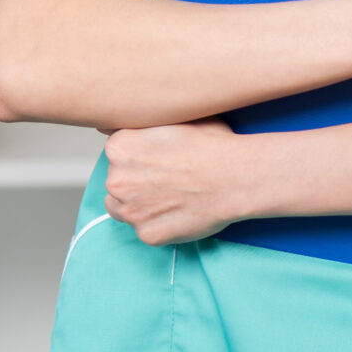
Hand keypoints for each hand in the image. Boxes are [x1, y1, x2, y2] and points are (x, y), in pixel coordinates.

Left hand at [103, 120, 249, 244]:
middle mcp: (117, 179)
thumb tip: (116, 123)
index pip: (117, 154)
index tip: (157, 159)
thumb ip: (141, 123)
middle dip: (137, 181)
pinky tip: (179, 212)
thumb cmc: (211, 144)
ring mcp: (131, 210)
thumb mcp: (174, 117)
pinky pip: (146, 230)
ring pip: (123, 209)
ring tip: (170, 197)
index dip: (139, 157)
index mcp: (120, 147)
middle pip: (117, 182)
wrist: (236, 176)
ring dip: (140, 205)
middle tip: (168, 178)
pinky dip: (159, 224)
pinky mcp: (148, 234)